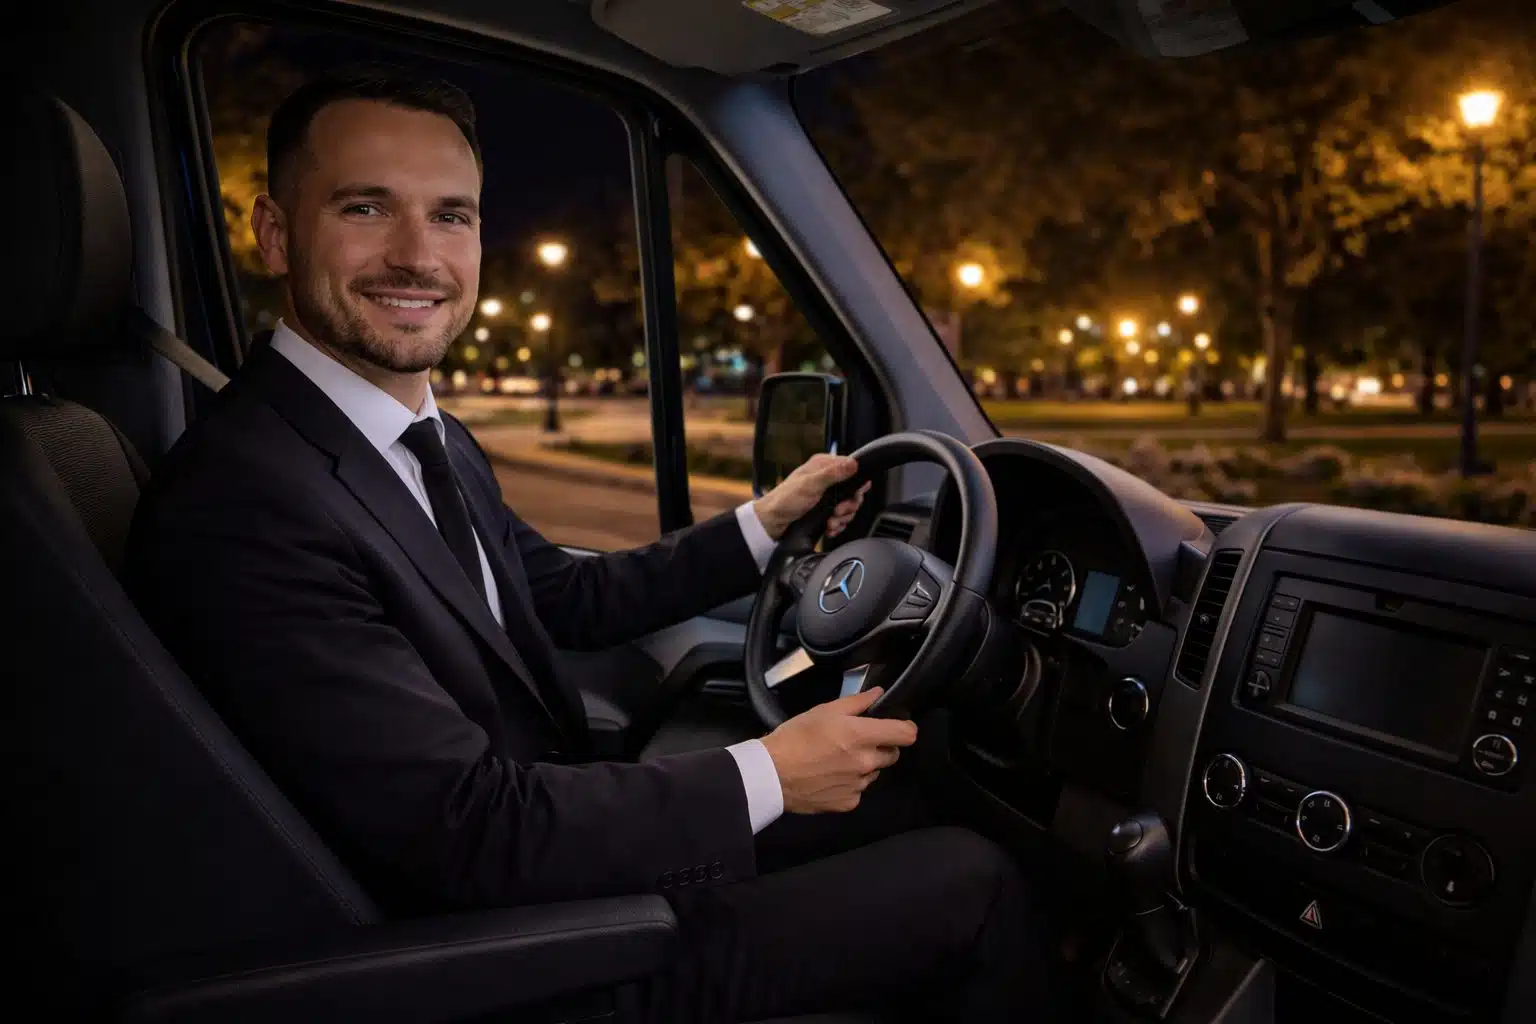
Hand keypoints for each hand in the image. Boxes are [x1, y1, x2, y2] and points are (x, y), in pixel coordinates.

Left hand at [753, 453, 870, 539]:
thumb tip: (853, 463)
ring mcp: (826, 496)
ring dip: (842, 518)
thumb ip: (832, 473)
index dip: (855, 485)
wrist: (772, 522)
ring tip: (831, 522)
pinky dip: (837, 525)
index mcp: (823, 466)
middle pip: (853, 491)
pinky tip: (829, 527)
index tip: (851, 495)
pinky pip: (840, 518)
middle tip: (838, 511)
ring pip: (848, 507)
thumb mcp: (810, 484)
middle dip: (848, 505)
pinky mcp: (825, 510)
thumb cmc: (785, 500)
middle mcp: (826, 479)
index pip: (852, 469)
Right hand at [759, 687, 917, 813]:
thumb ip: (857, 702)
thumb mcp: (824, 711)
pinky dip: (850, 784)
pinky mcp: (848, 803)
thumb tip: (879, 694)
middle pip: (893, 754)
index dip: (905, 728)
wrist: (771, 773)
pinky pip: (858, 790)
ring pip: (875, 773)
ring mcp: (859, 786)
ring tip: (838, 760)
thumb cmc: (795, 737)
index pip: (906, 734)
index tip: (896, 725)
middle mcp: (866, 763)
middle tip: (858, 741)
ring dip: (865, 766)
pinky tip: (830, 777)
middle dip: (882, 746)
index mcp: (862, 736)